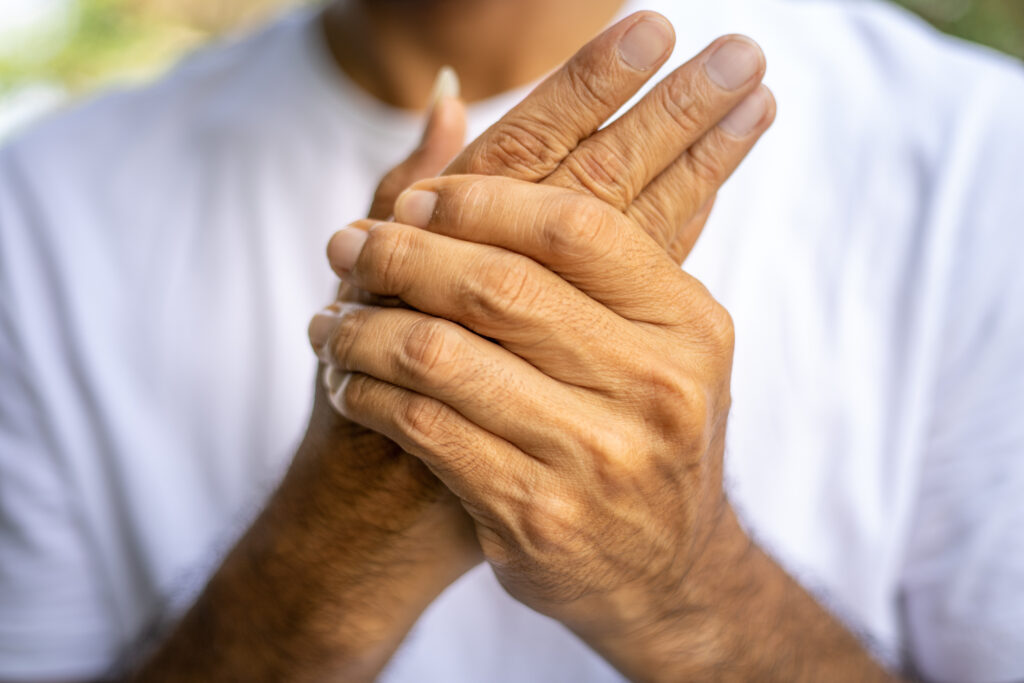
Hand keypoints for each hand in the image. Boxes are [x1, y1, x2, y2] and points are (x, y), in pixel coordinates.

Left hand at [311, 10, 769, 565]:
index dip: (482, 200)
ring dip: (362, 331)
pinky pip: (424, 429)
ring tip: (329, 321)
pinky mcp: (536, 516)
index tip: (418, 198)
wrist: (666, 574)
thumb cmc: (645, 433)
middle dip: (399, 256)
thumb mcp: (653, 339)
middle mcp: (655, 388)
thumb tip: (453, 104)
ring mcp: (597, 458)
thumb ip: (583, 246)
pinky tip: (347, 385)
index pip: (576, 227)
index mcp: (689, 324)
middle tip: (345, 246)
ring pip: (441, 358)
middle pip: (497, 287)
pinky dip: (367, 396)